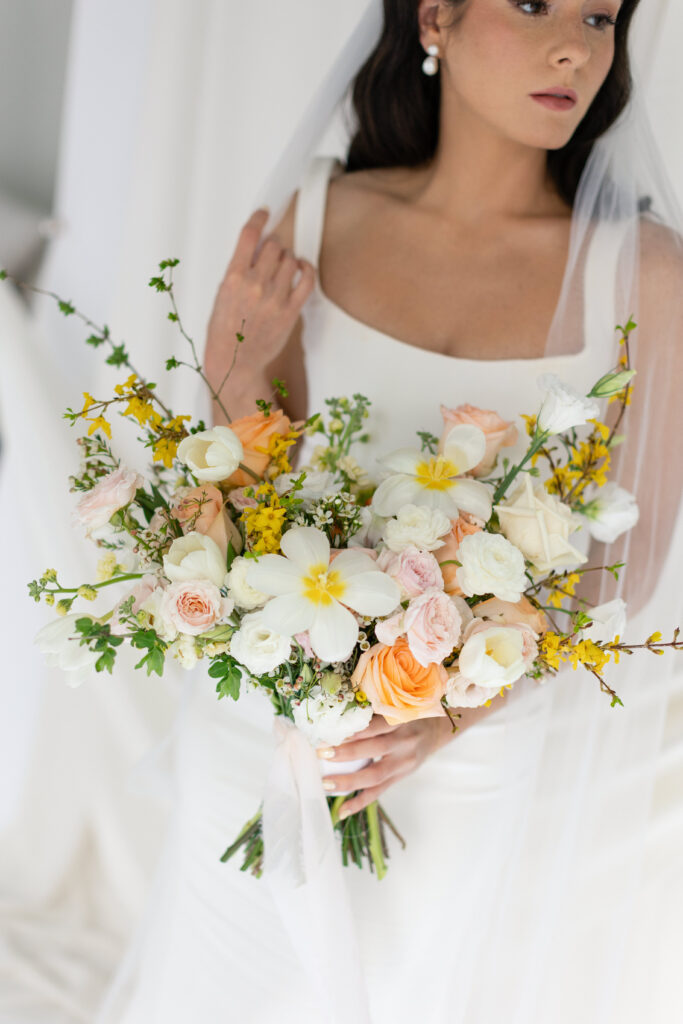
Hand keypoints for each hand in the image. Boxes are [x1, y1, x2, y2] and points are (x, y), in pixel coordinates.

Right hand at [204, 208, 314, 392]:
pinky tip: (302, 268)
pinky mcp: (291, 311)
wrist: (235, 363)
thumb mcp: (222, 295)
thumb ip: (239, 270)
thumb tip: (256, 249)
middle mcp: (255, 285)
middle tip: (270, 254)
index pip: (249, 236)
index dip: (258, 219)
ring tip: (282, 267)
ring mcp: (275, 298)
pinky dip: (307, 268)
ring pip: (290, 260)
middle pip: (274, 246)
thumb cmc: (225, 331)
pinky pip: (308, 279)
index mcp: (233, 278)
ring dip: (287, 258)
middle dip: (273, 246)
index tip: (264, 213)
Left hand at [318, 714, 455, 818]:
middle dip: (347, 753)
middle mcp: (405, 742)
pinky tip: (342, 810)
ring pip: (376, 776)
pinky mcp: (400, 777)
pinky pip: (379, 792)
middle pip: (376, 750)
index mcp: (403, 720)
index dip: (358, 730)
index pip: (379, 725)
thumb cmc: (409, 715)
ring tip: (326, 784)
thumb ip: (375, 710)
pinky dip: (359, 802)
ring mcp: (403, 763)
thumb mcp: (398, 706)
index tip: (334, 731)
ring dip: (349, 782)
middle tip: (322, 753)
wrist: (435, 732)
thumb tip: (339, 712)